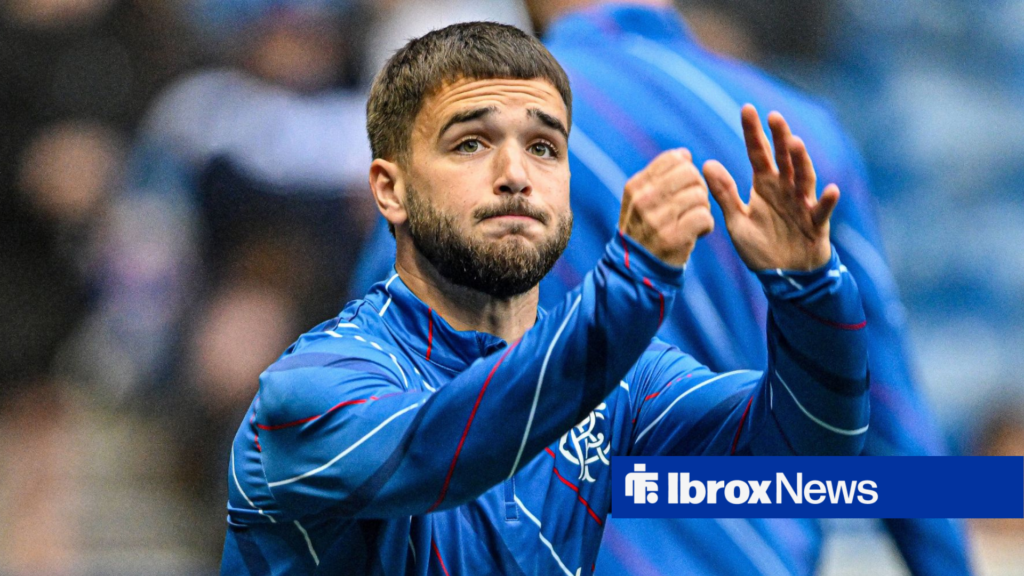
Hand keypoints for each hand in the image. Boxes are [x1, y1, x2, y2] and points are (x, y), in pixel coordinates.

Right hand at [618, 148, 714, 267]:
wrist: (638, 270)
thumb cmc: (646, 230)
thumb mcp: (641, 200)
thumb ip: (660, 176)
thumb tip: (684, 153)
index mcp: (636, 187)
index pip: (674, 159)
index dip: (688, 169)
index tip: (683, 187)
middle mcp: (643, 201)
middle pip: (690, 174)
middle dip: (699, 188)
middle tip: (694, 205)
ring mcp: (657, 220)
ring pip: (700, 196)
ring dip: (703, 209)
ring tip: (693, 221)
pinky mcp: (673, 238)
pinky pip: (704, 217)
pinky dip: (707, 226)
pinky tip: (698, 233)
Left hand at [703, 105, 837, 270]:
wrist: (784, 278)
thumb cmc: (761, 248)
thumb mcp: (737, 221)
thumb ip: (724, 194)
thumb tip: (706, 164)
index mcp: (765, 186)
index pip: (758, 154)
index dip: (753, 133)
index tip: (747, 109)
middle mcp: (785, 189)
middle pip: (783, 158)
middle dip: (779, 137)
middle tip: (773, 116)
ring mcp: (802, 204)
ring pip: (803, 177)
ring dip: (801, 161)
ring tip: (795, 143)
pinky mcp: (816, 224)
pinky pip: (822, 211)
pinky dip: (826, 201)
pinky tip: (830, 190)